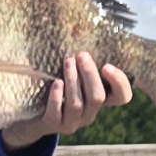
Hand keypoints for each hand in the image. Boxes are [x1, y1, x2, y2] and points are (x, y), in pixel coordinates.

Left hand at [0, 49, 132, 148]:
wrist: (33, 114)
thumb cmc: (59, 87)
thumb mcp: (75, 76)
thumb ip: (83, 64)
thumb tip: (83, 31)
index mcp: (100, 101)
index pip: (122, 97)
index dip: (119, 83)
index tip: (107, 65)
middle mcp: (89, 114)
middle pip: (98, 97)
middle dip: (90, 74)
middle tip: (82, 55)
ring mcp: (72, 122)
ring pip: (77, 103)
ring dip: (73, 80)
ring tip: (68, 61)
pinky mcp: (54, 124)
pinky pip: (57, 112)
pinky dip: (57, 97)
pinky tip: (56, 82)